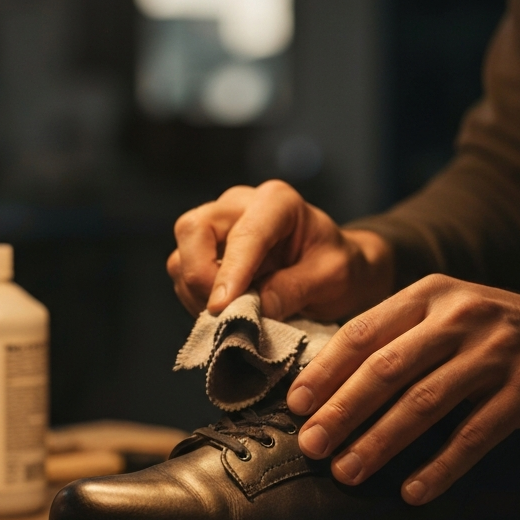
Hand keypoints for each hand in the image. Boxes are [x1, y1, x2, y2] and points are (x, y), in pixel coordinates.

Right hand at [167, 179, 393, 320]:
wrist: (334, 268)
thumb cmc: (338, 266)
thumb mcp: (332, 278)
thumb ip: (294, 289)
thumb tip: (254, 310)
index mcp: (277, 202)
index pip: (243, 235)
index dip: (229, 273)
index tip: (222, 309)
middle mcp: (239, 204)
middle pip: (193, 230)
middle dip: (201, 277)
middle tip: (225, 314)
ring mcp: (218, 225)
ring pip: (181, 255)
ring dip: (196, 293)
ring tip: (232, 317)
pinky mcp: (206, 250)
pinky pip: (183, 274)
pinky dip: (195, 299)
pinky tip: (227, 313)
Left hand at [285, 275, 519, 504]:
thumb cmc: (505, 334)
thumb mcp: (453, 313)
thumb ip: (402, 336)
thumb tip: (332, 380)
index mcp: (432, 294)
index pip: (364, 332)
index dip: (325, 371)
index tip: (296, 405)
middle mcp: (461, 316)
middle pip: (386, 369)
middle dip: (342, 411)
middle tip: (310, 445)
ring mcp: (496, 353)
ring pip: (423, 404)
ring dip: (379, 443)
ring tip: (347, 472)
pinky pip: (472, 436)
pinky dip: (439, 467)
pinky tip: (412, 491)